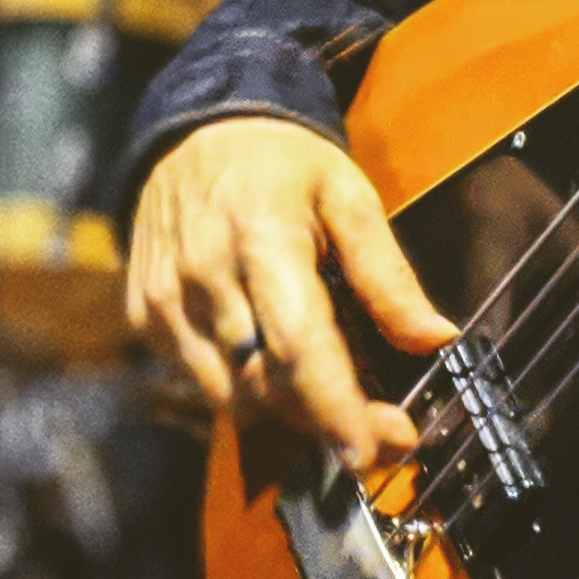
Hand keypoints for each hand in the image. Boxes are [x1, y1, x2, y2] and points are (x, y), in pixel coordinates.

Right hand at [127, 117, 455, 470]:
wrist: (194, 129)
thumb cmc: (283, 163)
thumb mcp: (350, 196)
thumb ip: (388, 274)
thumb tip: (436, 338)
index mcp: (262, 238)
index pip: (298, 344)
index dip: (335, 407)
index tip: (372, 449)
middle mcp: (202, 278)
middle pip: (266, 383)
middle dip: (327, 419)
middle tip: (383, 427)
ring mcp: (163, 302)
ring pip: (231, 396)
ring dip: (286, 411)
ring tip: (334, 395)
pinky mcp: (143, 317)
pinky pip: (200, 382)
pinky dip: (244, 388)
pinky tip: (276, 364)